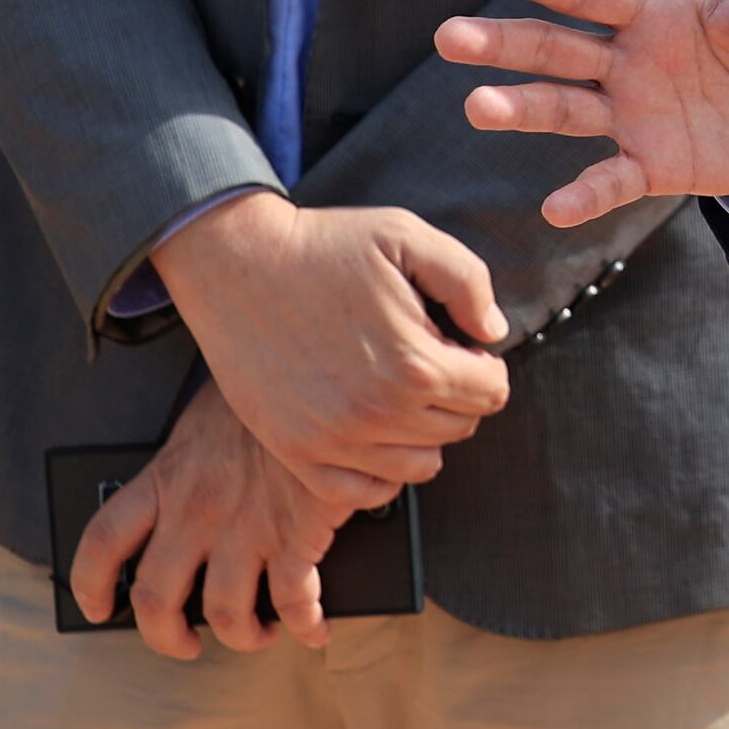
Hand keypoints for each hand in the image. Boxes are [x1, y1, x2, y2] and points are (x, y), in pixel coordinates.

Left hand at [66, 389, 361, 659]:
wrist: (318, 378)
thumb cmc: (263, 396)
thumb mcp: (203, 421)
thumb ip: (185, 464)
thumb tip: (181, 493)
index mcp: (166, 481)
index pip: (103, 543)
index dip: (91, 586)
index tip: (99, 608)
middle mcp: (196, 513)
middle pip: (156, 598)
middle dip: (166, 636)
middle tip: (183, 642)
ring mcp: (245, 529)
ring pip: (225, 612)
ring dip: (241, 636)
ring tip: (256, 633)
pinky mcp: (297, 536)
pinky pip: (294, 600)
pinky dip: (305, 624)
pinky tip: (314, 629)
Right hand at [143, 190, 505, 503]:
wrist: (236, 263)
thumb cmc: (323, 247)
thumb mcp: (408, 237)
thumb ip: (468, 281)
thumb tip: (493, 332)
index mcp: (413, 363)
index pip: (492, 392)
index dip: (486, 366)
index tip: (461, 347)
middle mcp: (376, 413)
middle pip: (460, 427)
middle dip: (457, 395)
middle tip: (426, 361)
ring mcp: (331, 440)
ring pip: (420, 465)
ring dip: (423, 432)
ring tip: (400, 393)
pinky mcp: (294, 451)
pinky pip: (362, 491)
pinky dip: (380, 470)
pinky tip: (374, 432)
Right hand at [447, 0, 728, 225]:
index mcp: (652, 14)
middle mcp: (628, 62)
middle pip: (554, 48)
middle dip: (502, 42)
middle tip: (450, 37)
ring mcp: (634, 115)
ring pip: (563, 109)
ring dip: (520, 107)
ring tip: (477, 106)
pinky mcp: (654, 164)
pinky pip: (611, 180)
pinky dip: (584, 195)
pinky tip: (555, 207)